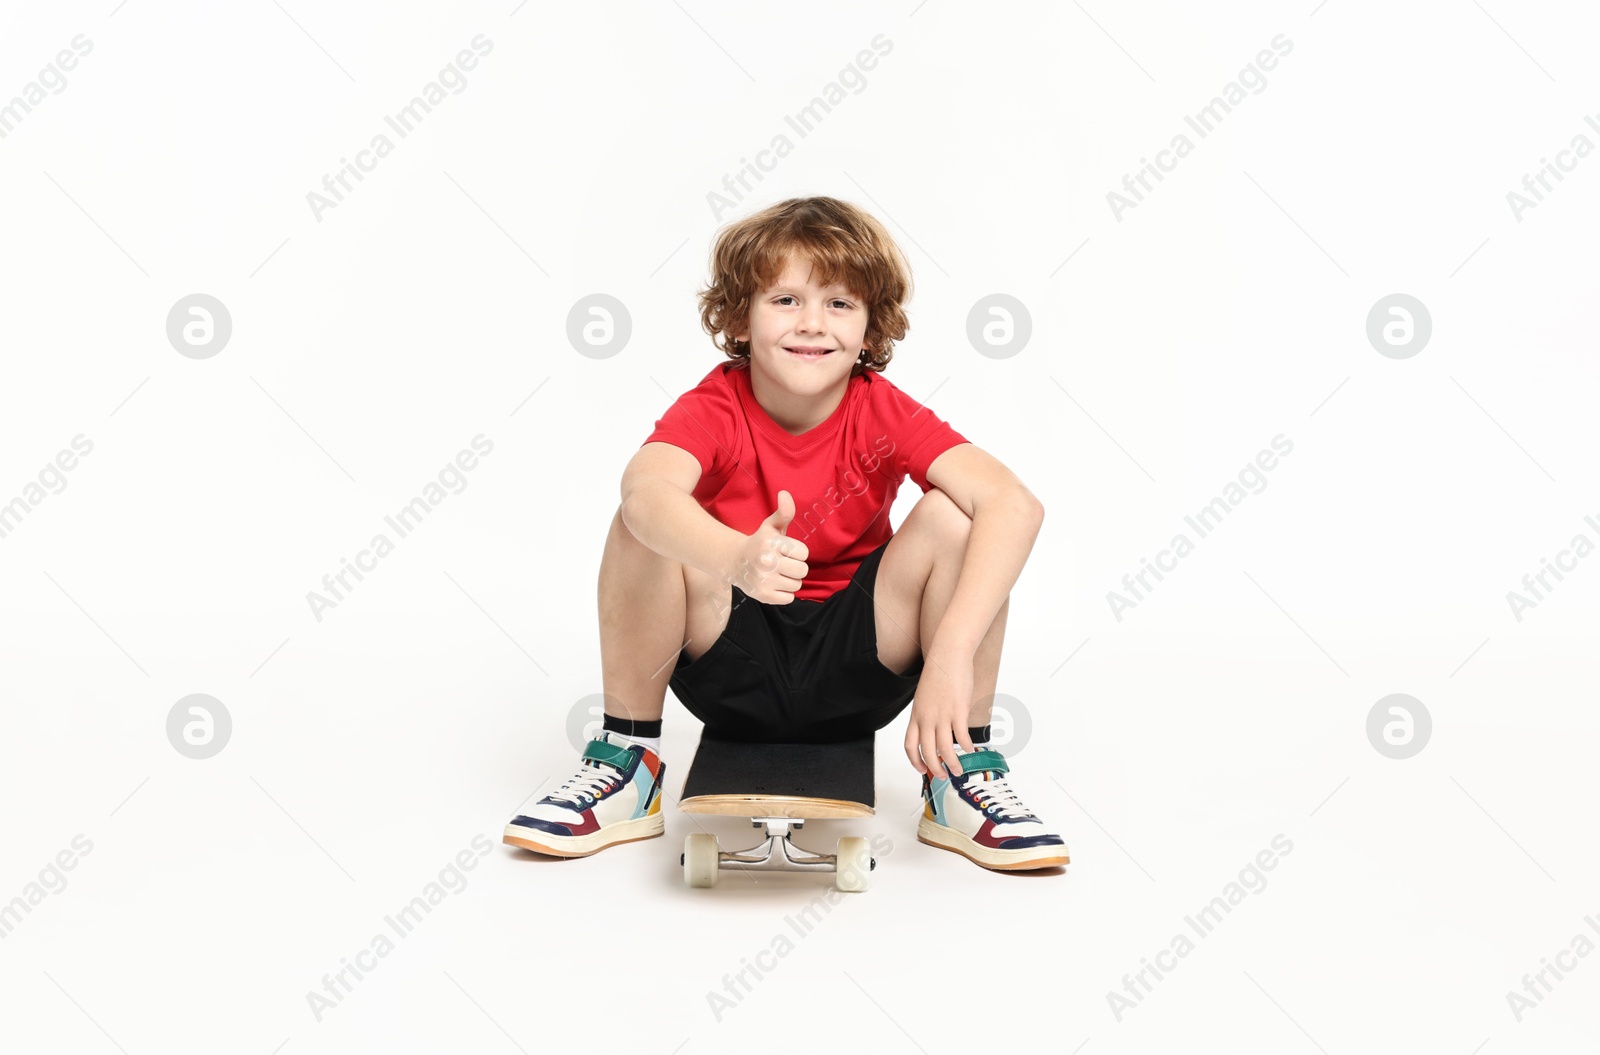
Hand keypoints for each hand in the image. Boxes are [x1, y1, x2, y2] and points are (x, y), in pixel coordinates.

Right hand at [727, 490, 809, 603]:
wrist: (735, 562)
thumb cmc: (760, 542)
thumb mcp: (771, 526)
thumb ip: (783, 512)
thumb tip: (785, 494)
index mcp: (771, 543)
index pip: (803, 553)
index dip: (796, 552)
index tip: (784, 550)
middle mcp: (766, 561)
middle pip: (802, 570)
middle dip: (795, 567)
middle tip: (781, 563)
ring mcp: (764, 580)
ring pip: (797, 585)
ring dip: (790, 580)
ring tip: (777, 573)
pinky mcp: (762, 595)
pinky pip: (789, 598)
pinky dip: (784, 593)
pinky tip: (773, 584)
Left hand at [903, 650, 974, 778]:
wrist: (948, 656)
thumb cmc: (938, 673)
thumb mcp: (925, 697)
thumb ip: (928, 715)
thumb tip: (937, 729)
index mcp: (916, 715)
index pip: (910, 745)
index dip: (915, 761)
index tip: (923, 770)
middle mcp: (926, 718)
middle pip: (927, 751)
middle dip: (935, 768)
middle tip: (943, 776)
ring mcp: (942, 715)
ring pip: (945, 749)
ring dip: (952, 764)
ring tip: (959, 770)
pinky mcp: (958, 711)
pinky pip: (962, 736)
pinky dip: (967, 747)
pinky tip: (972, 750)